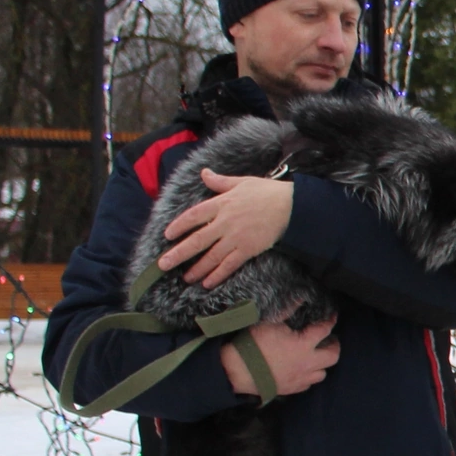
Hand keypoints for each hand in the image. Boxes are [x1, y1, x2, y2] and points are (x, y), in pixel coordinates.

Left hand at [160, 170, 294, 289]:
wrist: (292, 206)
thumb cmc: (267, 192)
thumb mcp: (241, 182)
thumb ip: (220, 182)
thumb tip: (204, 173)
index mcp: (221, 203)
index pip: (193, 216)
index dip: (179, 226)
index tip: (167, 235)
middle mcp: (225, 222)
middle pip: (197, 240)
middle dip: (178, 254)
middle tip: (162, 265)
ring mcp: (236, 238)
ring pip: (211, 256)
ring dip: (196, 269)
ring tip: (186, 278)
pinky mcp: (248, 249)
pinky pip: (229, 264)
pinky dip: (217, 274)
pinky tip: (207, 282)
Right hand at [222, 317, 337, 397]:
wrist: (237, 372)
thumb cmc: (253, 345)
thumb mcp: (269, 322)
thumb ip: (287, 310)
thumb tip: (300, 298)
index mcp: (304, 345)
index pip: (324, 330)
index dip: (330, 321)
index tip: (333, 316)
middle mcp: (307, 363)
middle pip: (333, 356)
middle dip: (335, 346)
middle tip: (330, 340)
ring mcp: (300, 378)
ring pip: (322, 374)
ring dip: (322, 364)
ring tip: (317, 356)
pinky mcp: (291, 390)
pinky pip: (307, 384)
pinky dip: (309, 376)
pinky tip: (303, 370)